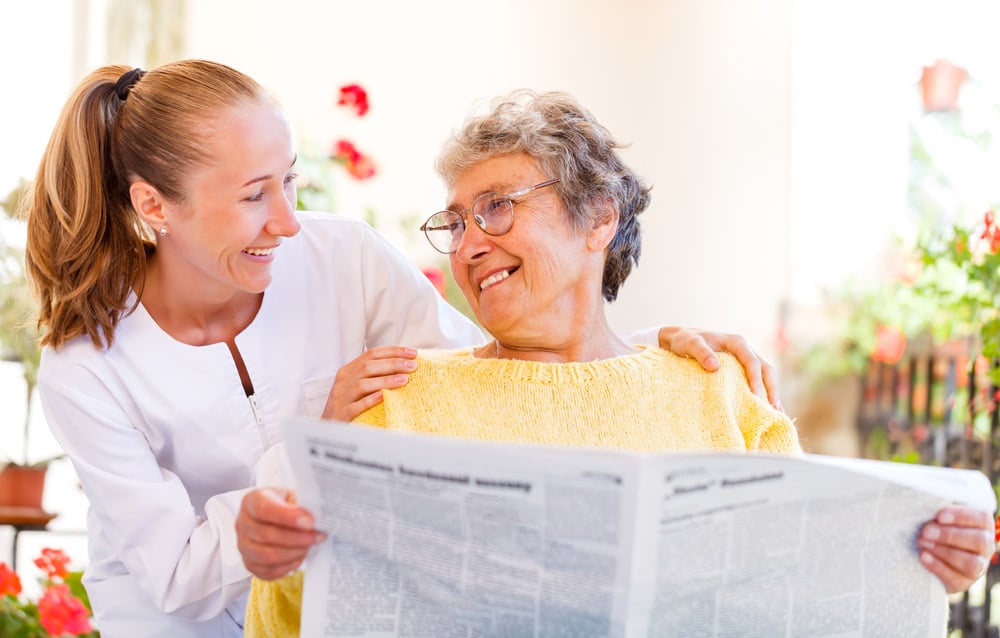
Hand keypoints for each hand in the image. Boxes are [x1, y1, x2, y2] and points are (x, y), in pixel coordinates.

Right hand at [236, 488, 325, 579]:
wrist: (277, 517)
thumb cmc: (286, 505)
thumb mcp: (292, 496)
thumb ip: (300, 506)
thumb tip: (312, 521)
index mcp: (252, 501)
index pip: (263, 509)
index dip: (287, 517)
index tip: (310, 522)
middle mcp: (242, 523)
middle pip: (266, 535)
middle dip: (296, 538)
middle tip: (317, 537)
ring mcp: (243, 546)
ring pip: (266, 556)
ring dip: (293, 553)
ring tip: (309, 547)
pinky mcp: (249, 564)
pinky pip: (268, 571)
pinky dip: (287, 566)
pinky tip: (300, 556)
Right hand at [322, 346, 417, 420]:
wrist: (328, 428)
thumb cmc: (349, 404)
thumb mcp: (358, 386)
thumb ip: (375, 375)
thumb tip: (405, 366)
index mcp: (348, 370)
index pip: (372, 354)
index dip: (393, 352)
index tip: (413, 353)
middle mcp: (344, 381)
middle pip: (368, 367)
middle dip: (393, 364)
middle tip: (413, 366)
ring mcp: (341, 397)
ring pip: (363, 384)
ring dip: (385, 381)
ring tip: (404, 380)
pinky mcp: (342, 414)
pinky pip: (356, 406)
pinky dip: (370, 400)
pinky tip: (384, 397)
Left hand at [658, 326, 780, 409]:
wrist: (682, 339)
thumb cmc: (686, 340)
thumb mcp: (691, 344)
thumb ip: (701, 353)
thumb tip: (714, 367)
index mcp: (736, 342)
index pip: (751, 361)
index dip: (755, 378)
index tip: (755, 395)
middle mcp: (745, 350)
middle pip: (766, 369)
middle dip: (772, 388)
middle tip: (774, 408)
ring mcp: (746, 359)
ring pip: (765, 376)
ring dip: (772, 393)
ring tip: (776, 413)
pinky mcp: (742, 369)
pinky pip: (758, 381)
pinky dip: (764, 394)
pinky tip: (767, 410)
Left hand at [918, 505, 994, 593]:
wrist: (924, 554)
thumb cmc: (932, 526)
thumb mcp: (936, 515)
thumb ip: (937, 508)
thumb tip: (926, 498)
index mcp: (982, 524)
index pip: (982, 518)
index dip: (962, 517)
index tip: (939, 516)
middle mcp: (985, 546)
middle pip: (979, 541)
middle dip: (950, 535)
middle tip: (926, 531)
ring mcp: (978, 567)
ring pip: (971, 563)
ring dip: (944, 552)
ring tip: (922, 542)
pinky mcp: (963, 582)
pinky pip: (957, 579)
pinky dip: (938, 567)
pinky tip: (923, 556)